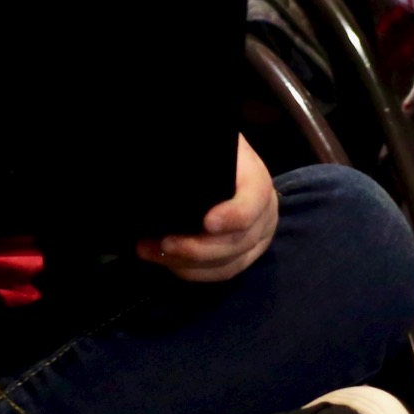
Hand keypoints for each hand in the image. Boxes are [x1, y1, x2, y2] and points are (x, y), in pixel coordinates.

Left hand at [139, 135, 279, 283]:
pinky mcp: (244, 254)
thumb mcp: (205, 142)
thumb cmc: (206, 149)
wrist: (220, 162)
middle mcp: (264, 212)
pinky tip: (164, 261)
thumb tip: (161, 159)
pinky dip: (192, 271)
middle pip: (239, 240)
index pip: (254, 200)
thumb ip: (197, 155)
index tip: (207, 222)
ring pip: (229, 262)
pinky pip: (222, 271)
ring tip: (149, 251)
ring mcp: (257, 237)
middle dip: (198, 248)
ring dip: (187, 263)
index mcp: (255, 179)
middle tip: (163, 243)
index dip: (235, 214)